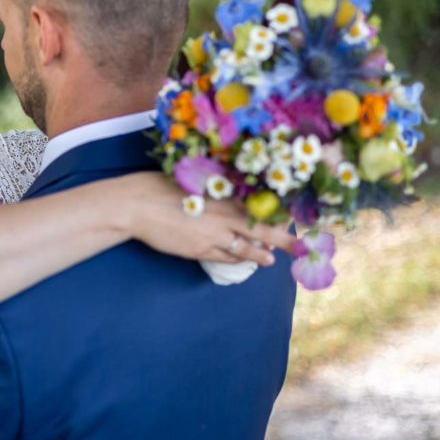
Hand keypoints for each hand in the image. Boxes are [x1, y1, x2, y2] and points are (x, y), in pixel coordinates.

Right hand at [120, 172, 295, 265]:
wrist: (138, 204)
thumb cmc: (162, 185)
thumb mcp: (195, 178)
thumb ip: (217, 185)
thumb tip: (232, 185)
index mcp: (225, 194)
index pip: (260, 206)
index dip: (278, 214)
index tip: (292, 216)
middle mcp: (224, 215)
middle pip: (262, 230)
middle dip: (284, 240)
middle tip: (301, 247)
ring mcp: (213, 235)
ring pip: (245, 249)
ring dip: (260, 255)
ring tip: (271, 259)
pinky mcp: (200, 250)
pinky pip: (226, 257)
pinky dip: (238, 259)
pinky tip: (244, 261)